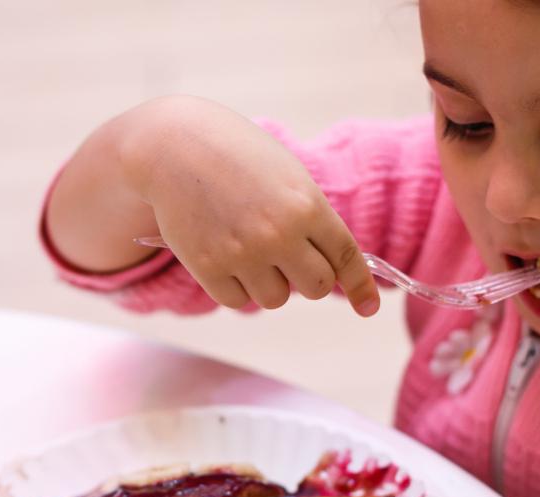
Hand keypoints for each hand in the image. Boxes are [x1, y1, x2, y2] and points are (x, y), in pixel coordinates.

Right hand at [131, 97, 379, 315]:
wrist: (171, 146)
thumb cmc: (235, 155)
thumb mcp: (286, 175)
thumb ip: (310, 217)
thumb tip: (326, 267)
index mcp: (307, 205)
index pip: (346, 258)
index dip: (360, 287)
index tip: (368, 308)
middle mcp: (280, 234)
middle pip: (317, 288)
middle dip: (309, 279)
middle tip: (290, 261)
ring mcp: (243, 254)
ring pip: (276, 299)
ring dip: (269, 283)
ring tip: (248, 249)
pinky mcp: (209, 268)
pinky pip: (238, 301)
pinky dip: (236, 288)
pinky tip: (223, 255)